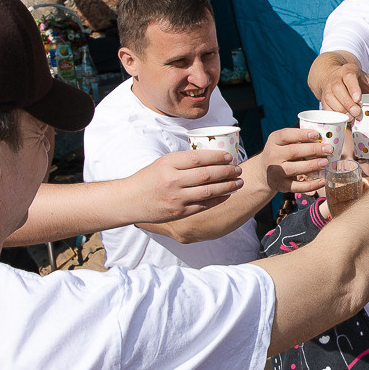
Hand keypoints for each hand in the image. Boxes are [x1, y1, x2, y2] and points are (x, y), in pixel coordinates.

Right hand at [126, 149, 242, 221]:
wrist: (129, 201)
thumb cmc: (147, 179)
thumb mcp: (162, 163)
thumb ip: (183, 161)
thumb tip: (210, 158)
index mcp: (168, 164)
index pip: (199, 158)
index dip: (218, 157)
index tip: (230, 157)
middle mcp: (173, 180)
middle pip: (207, 175)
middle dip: (227, 172)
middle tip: (238, 169)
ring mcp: (176, 198)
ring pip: (209, 191)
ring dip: (227, 186)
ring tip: (238, 182)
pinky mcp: (179, 212)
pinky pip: (204, 205)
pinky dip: (217, 200)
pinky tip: (226, 195)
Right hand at [260, 128, 329, 195]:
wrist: (264, 172)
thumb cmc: (280, 153)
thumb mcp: (282, 142)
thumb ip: (297, 139)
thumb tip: (323, 138)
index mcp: (274, 141)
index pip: (286, 135)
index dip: (301, 134)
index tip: (316, 134)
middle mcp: (273, 156)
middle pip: (293, 151)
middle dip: (313, 149)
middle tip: (328, 149)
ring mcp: (276, 172)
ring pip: (295, 169)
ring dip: (312, 165)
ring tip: (325, 162)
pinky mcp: (282, 185)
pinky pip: (298, 187)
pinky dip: (311, 185)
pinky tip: (322, 181)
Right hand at [321, 63, 368, 120]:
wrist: (338, 78)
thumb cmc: (359, 82)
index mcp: (349, 70)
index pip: (349, 76)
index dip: (353, 87)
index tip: (358, 99)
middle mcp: (336, 77)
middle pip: (337, 88)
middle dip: (346, 102)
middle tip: (357, 113)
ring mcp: (328, 87)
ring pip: (329, 98)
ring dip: (339, 109)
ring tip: (350, 119)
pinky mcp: (323, 98)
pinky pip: (325, 106)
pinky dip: (332, 114)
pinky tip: (340, 120)